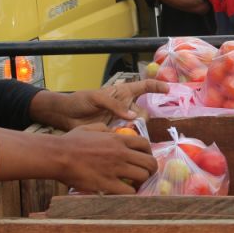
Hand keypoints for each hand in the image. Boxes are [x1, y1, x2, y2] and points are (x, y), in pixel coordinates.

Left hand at [34, 79, 168, 129]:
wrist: (65, 115)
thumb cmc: (80, 101)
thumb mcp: (96, 98)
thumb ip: (114, 105)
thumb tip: (132, 116)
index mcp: (122, 93)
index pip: (144, 87)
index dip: (157, 87)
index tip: (168, 90)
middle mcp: (124, 107)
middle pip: (143, 112)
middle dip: (143, 119)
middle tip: (134, 125)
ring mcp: (120, 120)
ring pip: (137, 127)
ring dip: (137, 132)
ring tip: (130, 136)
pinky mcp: (114, 132)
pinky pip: (127, 137)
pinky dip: (129, 141)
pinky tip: (126, 145)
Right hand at [56, 124, 157, 193]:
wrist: (58, 156)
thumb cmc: (70, 142)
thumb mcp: (88, 128)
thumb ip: (103, 129)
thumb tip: (112, 131)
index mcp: (117, 139)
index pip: (145, 144)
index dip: (148, 152)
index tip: (143, 158)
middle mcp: (121, 153)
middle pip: (149, 162)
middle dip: (150, 169)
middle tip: (144, 174)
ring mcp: (115, 169)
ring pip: (143, 176)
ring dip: (141, 182)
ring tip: (134, 184)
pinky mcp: (108, 184)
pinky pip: (129, 191)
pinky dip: (130, 193)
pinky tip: (124, 192)